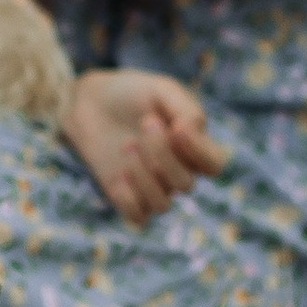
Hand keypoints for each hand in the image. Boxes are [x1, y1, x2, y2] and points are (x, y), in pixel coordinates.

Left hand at [65, 67, 228, 226]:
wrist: (91, 100)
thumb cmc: (133, 93)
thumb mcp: (163, 89)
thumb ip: (186, 109)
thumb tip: (191, 133)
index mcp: (192, 147)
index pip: (214, 166)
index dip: (199, 153)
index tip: (177, 127)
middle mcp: (176, 171)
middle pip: (186, 184)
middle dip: (162, 153)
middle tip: (144, 122)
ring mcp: (151, 187)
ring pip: (163, 205)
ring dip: (143, 175)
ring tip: (126, 145)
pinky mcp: (125, 196)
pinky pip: (138, 217)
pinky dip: (128, 197)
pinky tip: (118, 171)